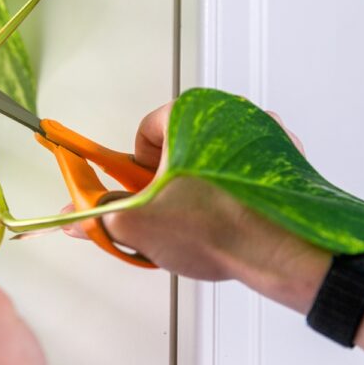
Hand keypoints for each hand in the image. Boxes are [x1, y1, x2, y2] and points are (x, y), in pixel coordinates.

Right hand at [64, 104, 329, 312]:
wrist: (282, 251)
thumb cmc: (219, 229)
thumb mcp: (138, 224)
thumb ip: (99, 215)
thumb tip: (76, 216)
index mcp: (190, 115)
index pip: (146, 131)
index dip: (138, 167)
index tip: (142, 191)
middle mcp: (229, 113)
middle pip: (182, 141)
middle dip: (170, 175)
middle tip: (170, 207)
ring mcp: (263, 133)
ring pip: (215, 154)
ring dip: (202, 179)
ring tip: (203, 215)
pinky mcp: (287, 156)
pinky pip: (247, 166)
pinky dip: (234, 185)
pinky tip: (231, 214)